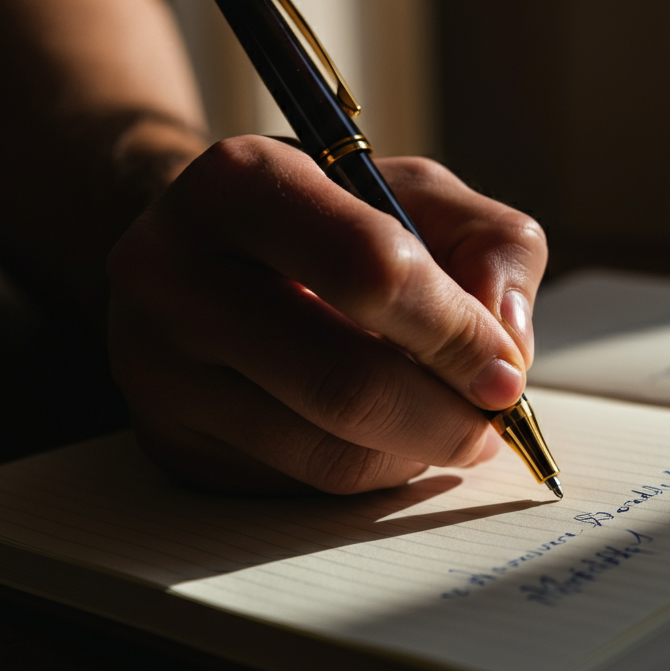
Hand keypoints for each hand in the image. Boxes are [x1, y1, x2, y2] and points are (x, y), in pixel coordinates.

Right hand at [106, 136, 546, 494]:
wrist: (195, 257)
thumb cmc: (320, 223)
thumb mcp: (409, 192)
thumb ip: (487, 244)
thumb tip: (508, 342)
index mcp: (239, 185)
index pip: (368, 272)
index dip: (456, 334)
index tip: (506, 373)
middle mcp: (173, 277)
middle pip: (344, 384)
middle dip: (444, 418)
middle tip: (488, 424)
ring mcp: (161, 371)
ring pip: (327, 454)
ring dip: (412, 454)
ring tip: (439, 424)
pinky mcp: (171, 443)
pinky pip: (300, 485)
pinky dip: (367, 472)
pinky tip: (377, 436)